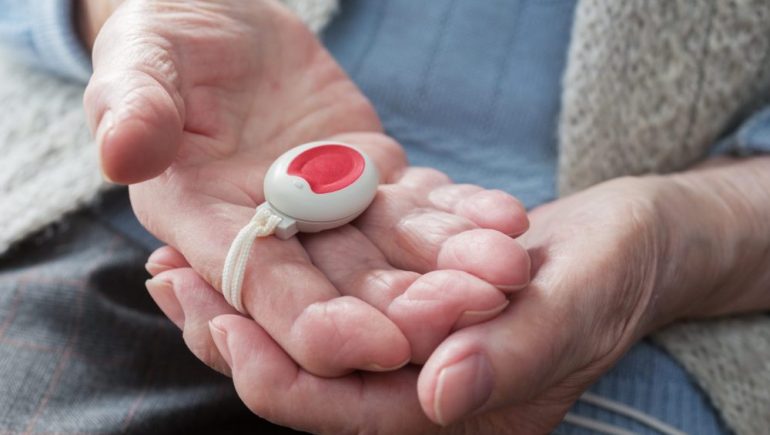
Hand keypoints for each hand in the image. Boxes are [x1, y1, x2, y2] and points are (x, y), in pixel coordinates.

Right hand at [85, 0, 530, 375]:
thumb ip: (135, 107)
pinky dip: (462, 214)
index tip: (375, 345)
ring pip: (394, 252)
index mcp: (204, 224)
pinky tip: (507, 221)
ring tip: (507, 270)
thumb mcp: (141, 61)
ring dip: (451, 266)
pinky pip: (421, 204)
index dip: (314, 321)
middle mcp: (273, 232)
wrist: (223, 19)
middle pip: (343, 285)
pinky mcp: (371, 177)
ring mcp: (329, 208)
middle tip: (472, 312)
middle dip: (406, 307)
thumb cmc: (168, 39)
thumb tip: (122, 153)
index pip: (261, 288)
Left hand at [145, 176, 673, 432]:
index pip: (344, 411)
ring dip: (245, 293)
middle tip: (170, 280)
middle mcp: (420, 385)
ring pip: (308, 331)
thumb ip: (512, 352)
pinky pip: (330, 289)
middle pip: (309, 374)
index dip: (275, 373)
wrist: (630, 240)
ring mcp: (410, 342)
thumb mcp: (575, 305)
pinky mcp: (405, 298)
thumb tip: (442, 393)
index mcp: (456, 406)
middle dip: (233, 331)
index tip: (217, 321)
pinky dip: (289, 260)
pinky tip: (246, 228)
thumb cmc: (615, 273)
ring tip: (179, 257)